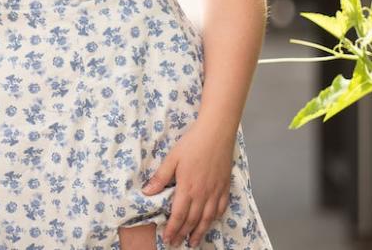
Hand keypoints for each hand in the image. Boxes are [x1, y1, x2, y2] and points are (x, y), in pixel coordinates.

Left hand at [141, 120, 234, 246]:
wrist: (216, 133)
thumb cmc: (192, 143)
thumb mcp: (172, 158)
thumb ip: (160, 177)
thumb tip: (147, 192)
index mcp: (187, 188)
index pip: (178, 215)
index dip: (173, 229)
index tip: (168, 238)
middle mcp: (202, 194)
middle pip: (192, 220)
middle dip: (184, 234)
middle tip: (177, 243)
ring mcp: (215, 191)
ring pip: (207, 218)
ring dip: (200, 232)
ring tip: (194, 242)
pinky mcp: (225, 187)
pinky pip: (221, 208)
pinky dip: (215, 218)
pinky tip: (211, 222)